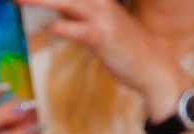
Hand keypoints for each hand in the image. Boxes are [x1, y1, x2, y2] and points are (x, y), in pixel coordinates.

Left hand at [25, 0, 187, 109]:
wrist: (152, 66)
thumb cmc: (124, 48)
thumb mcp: (96, 28)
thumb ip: (74, 19)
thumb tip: (50, 16)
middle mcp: (99, 2)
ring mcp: (102, 18)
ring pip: (67, 2)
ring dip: (41, 0)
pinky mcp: (103, 37)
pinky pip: (78, 29)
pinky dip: (62, 26)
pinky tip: (47, 25)